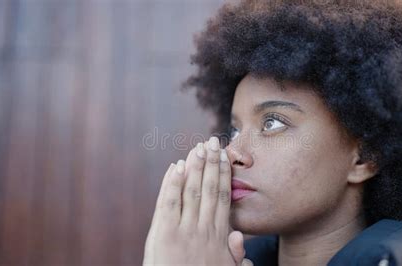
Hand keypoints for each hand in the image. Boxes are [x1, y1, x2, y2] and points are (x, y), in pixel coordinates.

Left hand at [143, 137, 251, 265]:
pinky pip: (168, 202)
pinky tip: (175, 167)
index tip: (224, 157)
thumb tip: (239, 235)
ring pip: (192, 191)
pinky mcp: (162, 235)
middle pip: (209, 189)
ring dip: (195, 167)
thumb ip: (235, 256)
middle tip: (213, 141)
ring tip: (198, 147)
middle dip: (211, 163)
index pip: (223, 198)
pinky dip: (172, 183)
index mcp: (219, 237)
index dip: (223, 175)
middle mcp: (203, 229)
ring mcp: (182, 231)